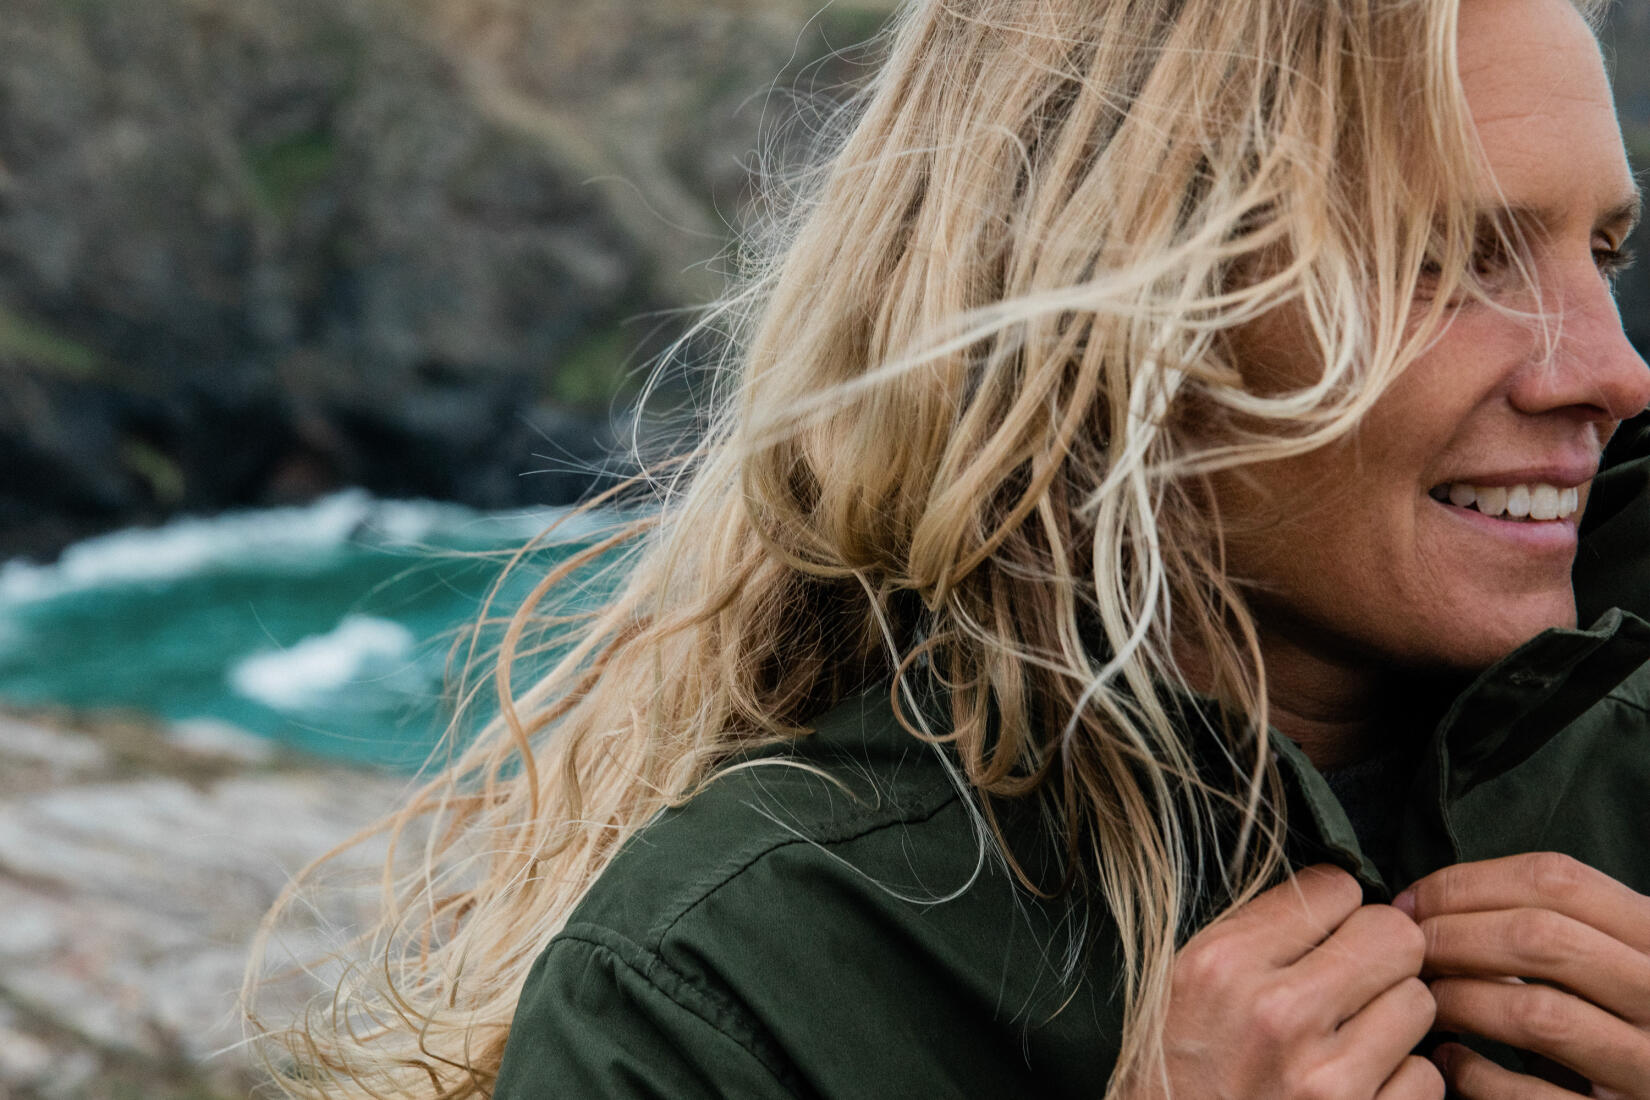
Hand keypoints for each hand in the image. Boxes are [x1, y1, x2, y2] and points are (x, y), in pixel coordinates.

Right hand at [1119, 864, 1441, 1099]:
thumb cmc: (1180, 1075)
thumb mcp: (1187, 986)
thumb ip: (1256, 935)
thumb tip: (1337, 896)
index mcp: (1224, 965)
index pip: (1334, 886)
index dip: (1336, 910)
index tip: (1324, 935)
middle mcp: (1277, 1014)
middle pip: (1395, 934)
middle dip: (1380, 954)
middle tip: (1354, 981)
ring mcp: (1326, 1078)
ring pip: (1419, 1001)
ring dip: (1393, 1019)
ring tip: (1351, 1037)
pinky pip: (1426, 1075)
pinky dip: (1400, 1082)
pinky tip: (1360, 1087)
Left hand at [1396, 852, 1649, 1097]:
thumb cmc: (1612, 1011)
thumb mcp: (1605, 952)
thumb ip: (1546, 921)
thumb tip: (1423, 903)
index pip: (1556, 879)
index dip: (1464, 884)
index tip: (1410, 904)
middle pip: (1539, 937)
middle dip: (1450, 937)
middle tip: (1408, 954)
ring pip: (1537, 1014)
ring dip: (1458, 1000)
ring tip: (1425, 1001)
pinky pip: (1533, 1097)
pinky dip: (1477, 1075)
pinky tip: (1451, 1062)